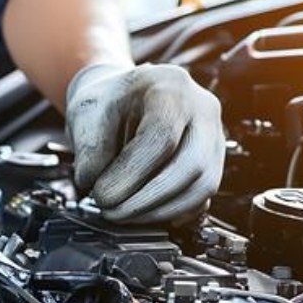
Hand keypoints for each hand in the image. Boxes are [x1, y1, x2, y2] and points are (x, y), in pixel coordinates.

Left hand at [65, 63, 224, 223]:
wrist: (124, 98)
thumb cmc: (109, 102)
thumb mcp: (88, 113)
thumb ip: (91, 150)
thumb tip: (94, 188)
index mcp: (171, 87)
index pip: (162, 136)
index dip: (132, 173)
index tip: (102, 195)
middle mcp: (203, 110)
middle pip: (192, 165)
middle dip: (149, 199)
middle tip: (112, 212)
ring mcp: (214, 137)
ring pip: (203, 186)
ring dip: (160, 210)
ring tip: (123, 215)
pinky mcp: (214, 163)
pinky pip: (202, 197)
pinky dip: (172, 212)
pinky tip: (143, 214)